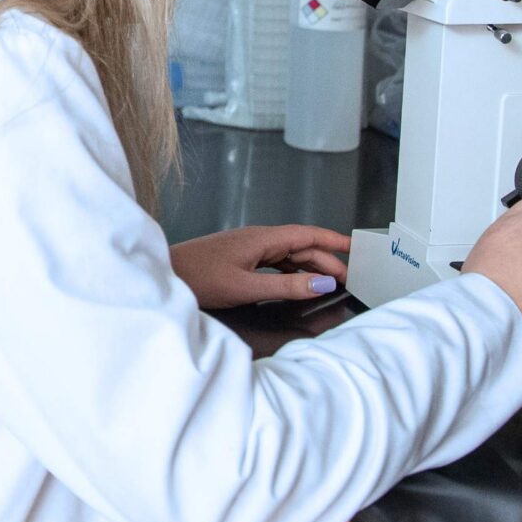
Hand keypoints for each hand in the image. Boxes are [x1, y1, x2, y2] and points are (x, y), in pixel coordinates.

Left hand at [171, 224, 350, 306]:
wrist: (165, 275)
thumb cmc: (198, 278)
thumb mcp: (247, 287)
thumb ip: (287, 286)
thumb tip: (323, 284)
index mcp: (262, 239)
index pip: (307, 234)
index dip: (334, 240)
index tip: (356, 246)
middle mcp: (257, 239)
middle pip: (300, 245)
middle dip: (326, 259)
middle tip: (348, 278)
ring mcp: (247, 247)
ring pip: (288, 254)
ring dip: (310, 266)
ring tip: (328, 281)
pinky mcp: (239, 258)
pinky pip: (274, 261)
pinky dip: (291, 270)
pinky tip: (297, 281)